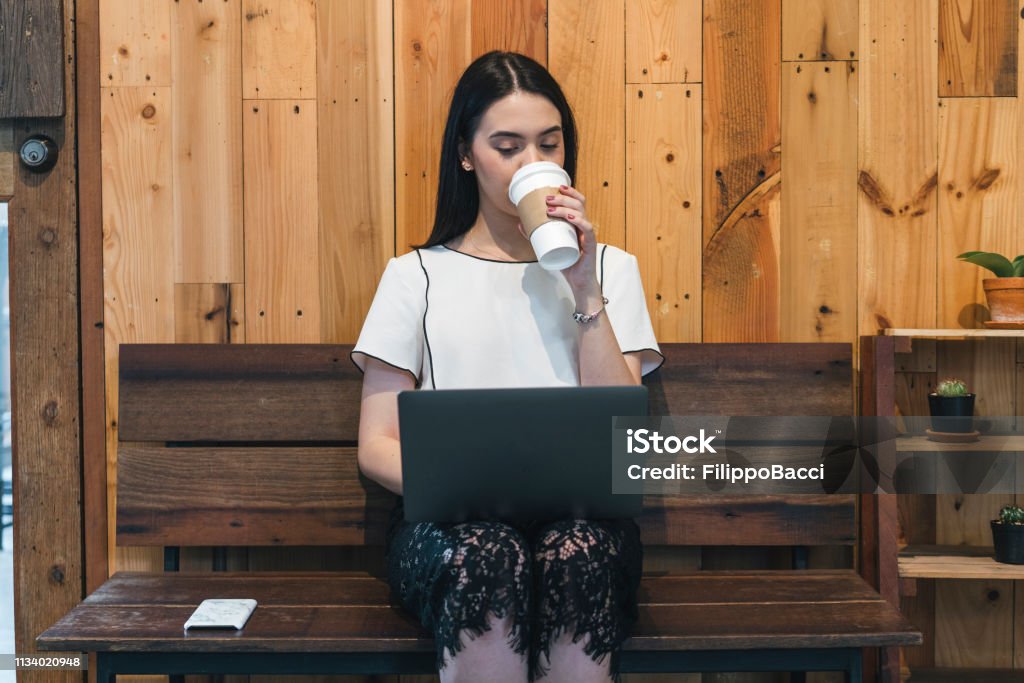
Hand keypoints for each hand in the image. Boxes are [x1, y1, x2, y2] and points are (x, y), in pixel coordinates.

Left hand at [517, 184, 600, 299]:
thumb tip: (520, 224)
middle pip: (578, 204)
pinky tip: (569, 217)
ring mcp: (588, 234)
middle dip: (562, 198)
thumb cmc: (567, 263)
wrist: (578, 281)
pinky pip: (587, 229)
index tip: (557, 187)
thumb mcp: (548, 246)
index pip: (578, 202)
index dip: (570, 192)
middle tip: (547, 199)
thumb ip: (535, 236)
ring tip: (550, 209)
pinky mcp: (591, 244)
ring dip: (565, 208)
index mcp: (578, 223)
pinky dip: (579, 221)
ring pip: (580, 213)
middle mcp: (584, 226)